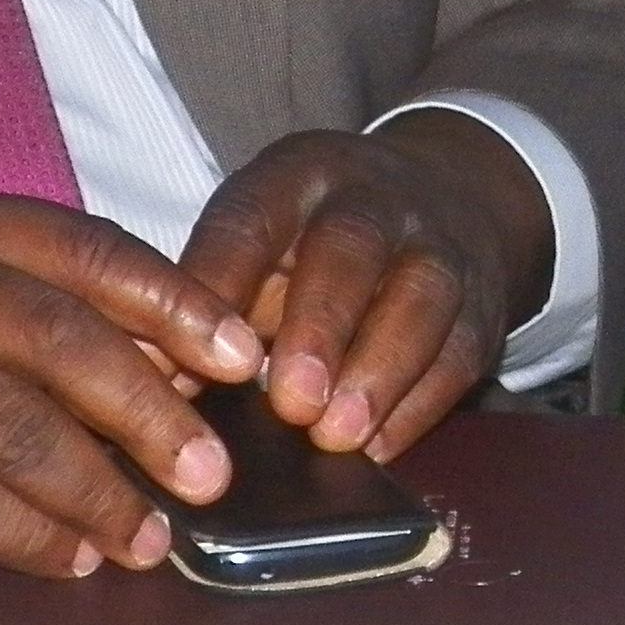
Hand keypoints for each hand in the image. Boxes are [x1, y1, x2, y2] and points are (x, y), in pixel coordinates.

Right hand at [0, 187, 265, 577]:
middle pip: (66, 347)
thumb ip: (17, 286)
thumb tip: (159, 351)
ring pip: (16, 436)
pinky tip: (67, 558)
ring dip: (99, 494)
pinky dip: (23, 538)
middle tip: (210, 471)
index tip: (241, 355)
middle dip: (153, 415)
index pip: (89, 253)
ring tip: (150, 536)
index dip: (177, 306)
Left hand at [180, 113, 555, 466]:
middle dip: (321, 327)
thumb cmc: (314, 242)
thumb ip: (206, 297)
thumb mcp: (259, 239)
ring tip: (338, 435)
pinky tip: (381, 447)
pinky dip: (423, 402)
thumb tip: (142, 375)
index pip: (251, 218)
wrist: (444, 200)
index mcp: (295, 177)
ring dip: (380, 370)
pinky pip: (461, 349)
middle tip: (289, 402)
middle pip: (350, 249)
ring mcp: (438, 244)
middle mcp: (373, 198)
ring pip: (421, 297)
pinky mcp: (482, 301)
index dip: (222, 282)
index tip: (189, 353)